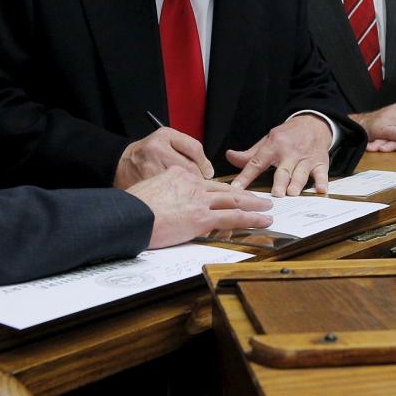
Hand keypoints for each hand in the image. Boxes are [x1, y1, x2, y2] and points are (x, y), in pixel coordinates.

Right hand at [113, 127, 210, 188]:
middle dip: (198, 179)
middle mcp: (157, 151)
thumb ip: (189, 148)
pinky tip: (173, 196)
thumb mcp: (167, 139)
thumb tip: (208, 169)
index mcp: (164, 137)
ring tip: (184, 190)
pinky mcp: (146, 185)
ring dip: (188, 190)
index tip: (207, 172)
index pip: (195, 149)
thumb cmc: (148, 152)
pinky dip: (175, 197)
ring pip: (182, 183)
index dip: (205, 163)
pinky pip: (169, 194)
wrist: (121, 164)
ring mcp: (150, 169)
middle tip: (197, 183)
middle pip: (191, 169)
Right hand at [126, 167, 272, 248]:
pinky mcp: (202, 218)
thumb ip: (163, 191)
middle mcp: (193, 184)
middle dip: (244, 194)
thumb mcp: (149, 189)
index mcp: (179, 175)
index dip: (222, 190)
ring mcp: (199, 201)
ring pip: (234, 201)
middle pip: (224, 189)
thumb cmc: (132, 207)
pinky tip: (263, 220)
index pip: (206, 184)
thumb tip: (165, 201)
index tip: (229, 194)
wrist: (128, 216)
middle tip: (259, 196)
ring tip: (267, 208)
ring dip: (254, 205)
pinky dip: (252, 219)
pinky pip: (233, 218)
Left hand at [225, 114, 332, 196]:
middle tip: (276, 194)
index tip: (236, 188)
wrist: (313, 123)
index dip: (245, 176)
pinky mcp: (320, 162)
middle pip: (283, 170)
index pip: (256, 162)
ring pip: (301, 173)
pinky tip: (321, 190)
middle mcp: (289, 152)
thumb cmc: (287, 137)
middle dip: (279, 182)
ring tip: (293, 193)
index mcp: (273, 147)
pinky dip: (322, 182)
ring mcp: (305, 158)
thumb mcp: (267, 142)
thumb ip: (249, 155)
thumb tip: (229, 156)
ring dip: (297, 183)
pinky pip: (322, 173)